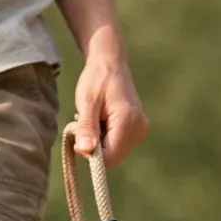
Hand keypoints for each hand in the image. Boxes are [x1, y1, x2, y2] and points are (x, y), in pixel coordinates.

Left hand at [72, 27, 148, 166]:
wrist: (111, 62)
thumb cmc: (97, 79)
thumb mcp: (87, 102)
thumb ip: (87, 128)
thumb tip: (85, 152)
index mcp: (128, 122)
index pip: (109, 157)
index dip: (91, 152)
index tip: (79, 133)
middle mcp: (140, 129)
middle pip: (113, 157)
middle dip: (96, 146)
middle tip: (86, 123)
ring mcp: (141, 129)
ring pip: (115, 152)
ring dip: (100, 141)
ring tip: (95, 119)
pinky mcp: (139, 129)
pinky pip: (119, 144)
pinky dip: (107, 137)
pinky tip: (103, 120)